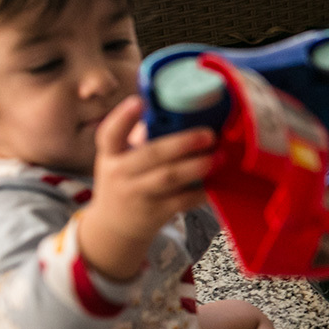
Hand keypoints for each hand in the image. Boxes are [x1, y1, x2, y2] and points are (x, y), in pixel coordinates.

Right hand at [78, 95, 215, 280]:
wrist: (115, 227)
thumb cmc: (126, 181)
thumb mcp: (120, 159)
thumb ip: (141, 138)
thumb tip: (178, 110)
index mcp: (110, 155)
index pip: (109, 134)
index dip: (123, 117)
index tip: (139, 101)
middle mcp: (120, 174)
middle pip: (150, 155)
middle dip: (182, 143)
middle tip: (209, 134)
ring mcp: (137, 195)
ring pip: (169, 178)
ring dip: (197, 166)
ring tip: (219, 157)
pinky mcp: (156, 213)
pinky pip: (184, 200)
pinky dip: (202, 191)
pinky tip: (218, 181)